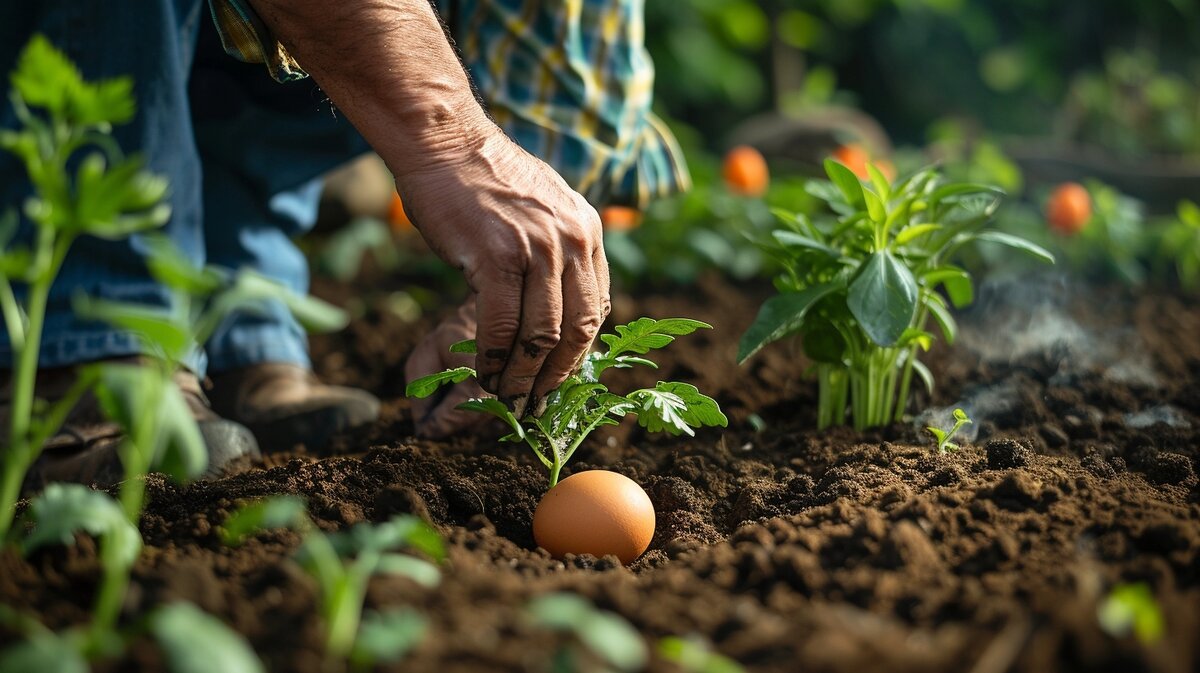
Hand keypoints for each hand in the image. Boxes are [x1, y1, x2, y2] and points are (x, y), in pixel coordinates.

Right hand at [395, 131, 609, 417]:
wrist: (444, 140)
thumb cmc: (481, 179)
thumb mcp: (541, 207)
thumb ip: (557, 248)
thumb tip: (558, 301)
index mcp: (588, 230)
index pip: (597, 308)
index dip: (577, 353)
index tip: (557, 378)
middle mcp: (574, 239)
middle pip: (577, 329)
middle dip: (555, 375)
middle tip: (534, 402)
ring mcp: (539, 248)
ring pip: (542, 335)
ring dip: (523, 376)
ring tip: (507, 398)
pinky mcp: (499, 256)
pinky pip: (502, 326)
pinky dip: (493, 359)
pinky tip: (483, 373)